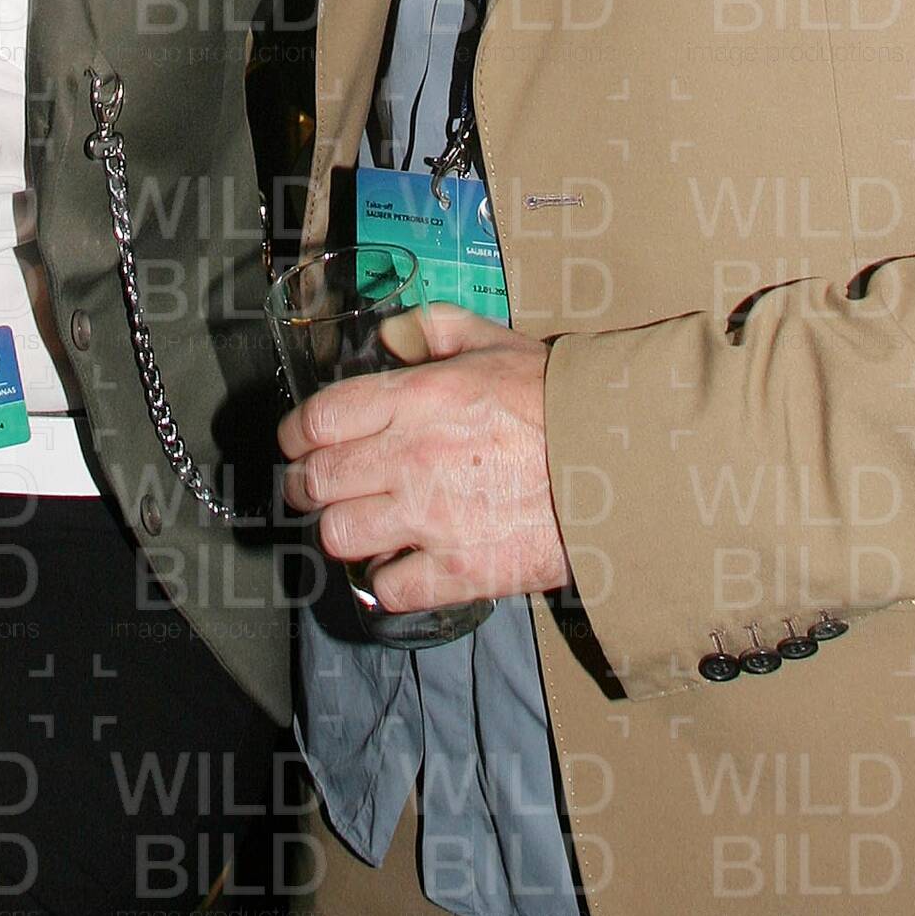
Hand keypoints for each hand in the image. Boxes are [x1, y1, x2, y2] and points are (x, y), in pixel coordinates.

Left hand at [278, 308, 571, 614]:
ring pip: (338, 535)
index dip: (295, 433)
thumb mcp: (496, 342)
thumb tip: (389, 336)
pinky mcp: (458, 571)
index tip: (297, 441)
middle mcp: (411, 459)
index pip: (318, 420)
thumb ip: (434, 328)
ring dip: (339, 530)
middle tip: (312, 485)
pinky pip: (389, 586)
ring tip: (354, 523)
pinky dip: (385, 578)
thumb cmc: (556, 401)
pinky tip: (398, 561)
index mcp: (415, 399)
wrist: (619, 464)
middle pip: (316, 480)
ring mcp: (431, 520)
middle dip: (303, 484)